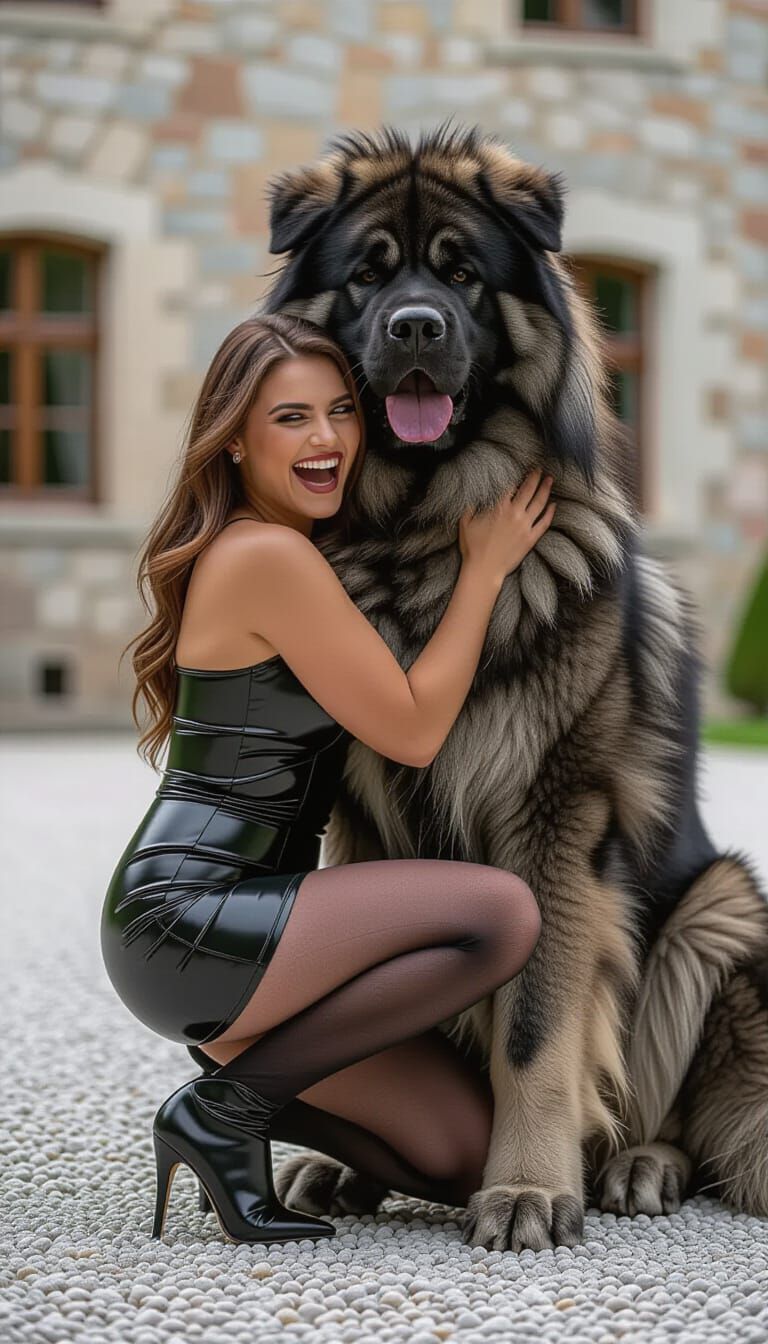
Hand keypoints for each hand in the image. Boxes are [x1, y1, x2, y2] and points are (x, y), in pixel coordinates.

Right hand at [458, 469, 555, 587]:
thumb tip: (471, 497)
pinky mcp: (530, 539)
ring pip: (539, 503)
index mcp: (499, 508)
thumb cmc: (472, 548)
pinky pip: (544, 523)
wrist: (484, 569)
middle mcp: (514, 514)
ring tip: (549, 480)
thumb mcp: (465, 523)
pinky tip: (553, 505)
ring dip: (545, 489)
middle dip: (535, 477)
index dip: (517, 477)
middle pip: (529, 490)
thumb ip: (469, 507)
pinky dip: (550, 513)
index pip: (512, 486)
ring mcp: (524, 526)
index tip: (521, 471)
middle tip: (539, 469)